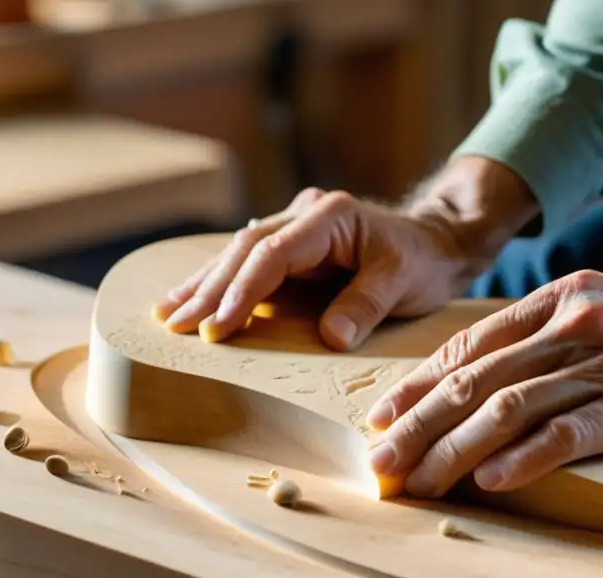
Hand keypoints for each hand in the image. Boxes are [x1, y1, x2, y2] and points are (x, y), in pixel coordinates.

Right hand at [152, 157, 538, 349]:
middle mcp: (306, 215)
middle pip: (246, 250)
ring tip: (165, 314)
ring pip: (239, 254)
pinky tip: (191, 300)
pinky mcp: (294, 250)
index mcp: (330, 216)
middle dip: (209, 290)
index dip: (242, 291)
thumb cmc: (423, 262)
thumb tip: (330, 336)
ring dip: (204, 285)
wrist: (437, 244)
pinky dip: (221, 284)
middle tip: (174, 325)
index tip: (216, 327)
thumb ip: (368, 304)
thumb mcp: (406, 282)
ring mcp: (296, 229)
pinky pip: (250, 264)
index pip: (273, 254)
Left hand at [364, 255, 602, 496]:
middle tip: (382, 464)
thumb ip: (538, 336)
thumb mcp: (597, 311)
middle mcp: (578, 323)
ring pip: (513, 408)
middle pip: (478, 379)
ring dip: (456, 450)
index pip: (469, 346)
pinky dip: (528, 458)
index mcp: (558, 298)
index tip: (381, 420)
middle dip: (419, 425)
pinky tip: (493, 482)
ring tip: (420, 482)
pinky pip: (574, 432)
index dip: (418, 386)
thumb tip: (466, 380)